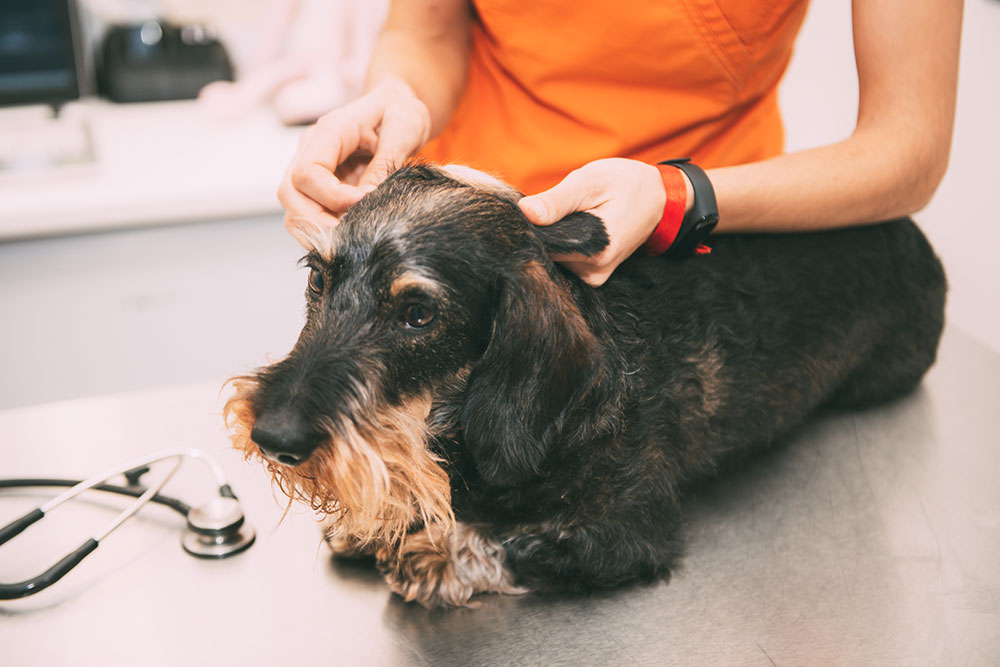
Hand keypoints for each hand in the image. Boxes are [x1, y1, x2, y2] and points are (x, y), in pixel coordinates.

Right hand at [278, 79, 430, 243]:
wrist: (395, 108)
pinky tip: (351, 235)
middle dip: (318, 222)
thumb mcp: (404, 129)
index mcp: (329, 131)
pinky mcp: (318, 187)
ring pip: (293, 209)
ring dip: (318, 231)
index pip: (307, 172)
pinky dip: (325, 232)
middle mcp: (310, 150)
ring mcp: (311, 170)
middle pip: (289, 193)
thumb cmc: (399, 112)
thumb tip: (367, 199)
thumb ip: (386, 162)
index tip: (365, 204)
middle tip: (354, 237)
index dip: (332, 197)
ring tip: (353, 239)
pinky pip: (308, 215)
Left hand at [519, 158, 684, 286]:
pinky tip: (569, 229)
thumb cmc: (625, 184)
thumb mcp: (590, 183)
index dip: (529, 228)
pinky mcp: (592, 276)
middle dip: (540, 233)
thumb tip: (524, 212)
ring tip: (566, 216)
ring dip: (551, 239)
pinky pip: (564, 262)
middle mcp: (593, 273)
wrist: (658, 198)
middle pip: (546, 257)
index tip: (528, 210)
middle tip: (552, 207)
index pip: (542, 248)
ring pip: (553, 260)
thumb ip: (557, 201)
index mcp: (594, 252)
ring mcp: (593, 278)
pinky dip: (561, 245)